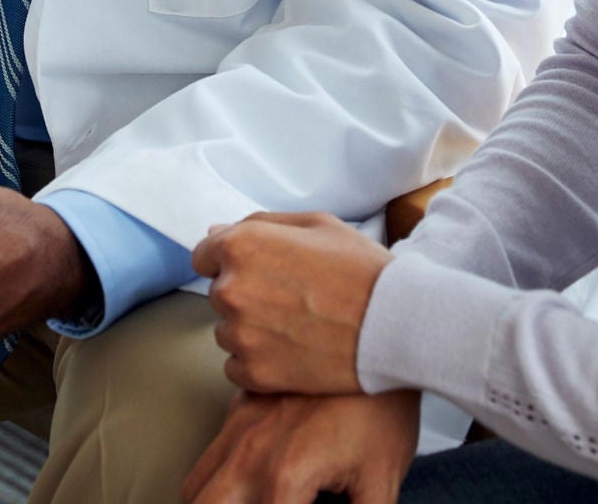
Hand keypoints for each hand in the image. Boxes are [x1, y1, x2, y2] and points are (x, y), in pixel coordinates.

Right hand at [182, 391, 420, 503]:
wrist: (381, 335)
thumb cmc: (385, 411)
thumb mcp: (381, 482)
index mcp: (282, 477)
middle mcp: (250, 450)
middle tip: (270, 502)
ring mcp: (241, 421)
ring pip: (195, 483)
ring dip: (219, 498)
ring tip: (254, 498)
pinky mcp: (244, 400)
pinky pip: (211, 448)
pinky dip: (223, 472)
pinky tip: (256, 476)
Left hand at [192, 213, 393, 395]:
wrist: (394, 324)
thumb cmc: (360, 269)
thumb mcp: (318, 225)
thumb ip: (261, 224)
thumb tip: (217, 233)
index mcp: (242, 246)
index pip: (204, 255)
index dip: (232, 260)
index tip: (260, 270)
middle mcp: (231, 290)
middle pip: (219, 293)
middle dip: (247, 293)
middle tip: (292, 297)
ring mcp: (240, 334)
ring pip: (228, 331)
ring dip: (252, 329)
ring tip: (298, 325)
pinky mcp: (253, 372)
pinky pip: (236, 366)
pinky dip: (258, 362)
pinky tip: (293, 351)